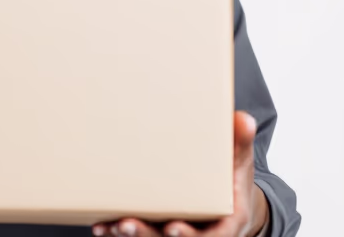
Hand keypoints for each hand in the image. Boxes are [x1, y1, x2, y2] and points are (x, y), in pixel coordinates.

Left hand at [93, 111, 269, 236]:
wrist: (229, 202)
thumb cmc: (232, 181)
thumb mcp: (240, 164)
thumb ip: (240, 144)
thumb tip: (242, 118)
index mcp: (223, 223)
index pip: (208, 236)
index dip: (189, 235)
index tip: (173, 227)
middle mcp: (197, 232)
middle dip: (148, 234)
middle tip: (128, 224)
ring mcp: (176, 231)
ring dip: (131, 235)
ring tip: (110, 225)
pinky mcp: (158, 227)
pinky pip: (140, 234)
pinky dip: (118, 231)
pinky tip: (101, 226)